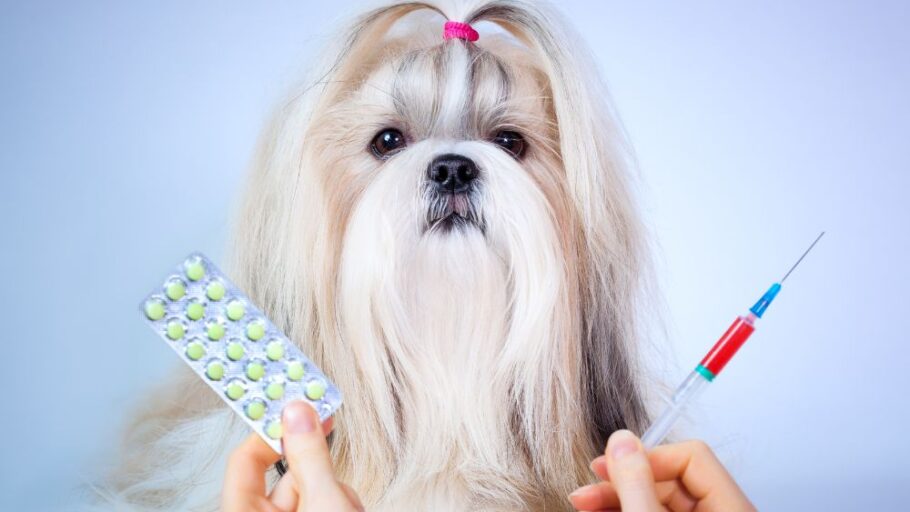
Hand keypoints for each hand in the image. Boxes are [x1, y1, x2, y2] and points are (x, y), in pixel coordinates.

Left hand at [222, 401, 362, 511]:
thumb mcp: (323, 500)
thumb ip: (310, 456)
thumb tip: (298, 415)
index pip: (244, 460)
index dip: (270, 431)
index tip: (293, 409)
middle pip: (285, 473)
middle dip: (316, 465)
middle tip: (330, 433)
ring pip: (310, 488)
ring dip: (335, 488)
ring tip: (348, 504)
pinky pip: (324, 502)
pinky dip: (341, 501)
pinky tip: (352, 508)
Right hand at [569, 430, 754, 510]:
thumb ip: (636, 483)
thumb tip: (623, 441)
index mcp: (730, 509)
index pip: (692, 456)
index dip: (648, 456)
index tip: (613, 465)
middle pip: (669, 478)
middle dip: (623, 479)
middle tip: (589, 488)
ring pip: (655, 499)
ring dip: (616, 495)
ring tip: (584, 502)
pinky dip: (624, 509)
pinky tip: (599, 511)